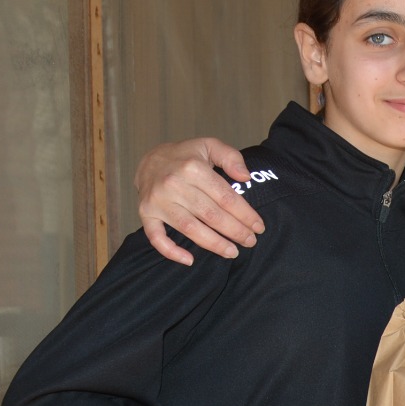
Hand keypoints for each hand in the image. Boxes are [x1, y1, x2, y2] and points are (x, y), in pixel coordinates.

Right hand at [135, 138, 265, 264]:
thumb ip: (231, 157)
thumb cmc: (186, 156)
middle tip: (250, 242)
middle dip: (235, 231)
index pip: (226, 197)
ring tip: (232, 252)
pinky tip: (190, 260)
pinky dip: (171, 251)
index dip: (245, 214)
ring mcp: (158, 201)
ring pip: (190, 228)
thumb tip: (246, 177)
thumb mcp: (209, 145)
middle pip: (211, 215)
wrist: (149, 160)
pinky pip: (156, 237)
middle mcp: (174, 184)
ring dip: (213, 244)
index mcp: (193, 167)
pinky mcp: (146, 213)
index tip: (258, 226)